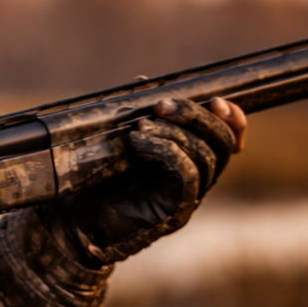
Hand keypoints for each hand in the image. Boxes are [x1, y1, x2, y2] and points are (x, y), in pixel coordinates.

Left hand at [50, 96, 246, 265]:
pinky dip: (165, 151)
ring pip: (206, 157)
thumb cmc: (96, 184)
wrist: (75, 225)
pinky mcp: (175, 214)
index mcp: (192, 161)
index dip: (232, 117)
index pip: (230, 137)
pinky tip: (138, 142)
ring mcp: (188, 200)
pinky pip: (186, 176)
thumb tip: (143, 82)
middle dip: (196, 116)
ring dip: (176, 132)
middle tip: (161, 105)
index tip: (215, 99)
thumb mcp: (120, 142)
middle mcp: (197, 181)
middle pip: (221, 143)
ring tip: (142, 124)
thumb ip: (137, 114)